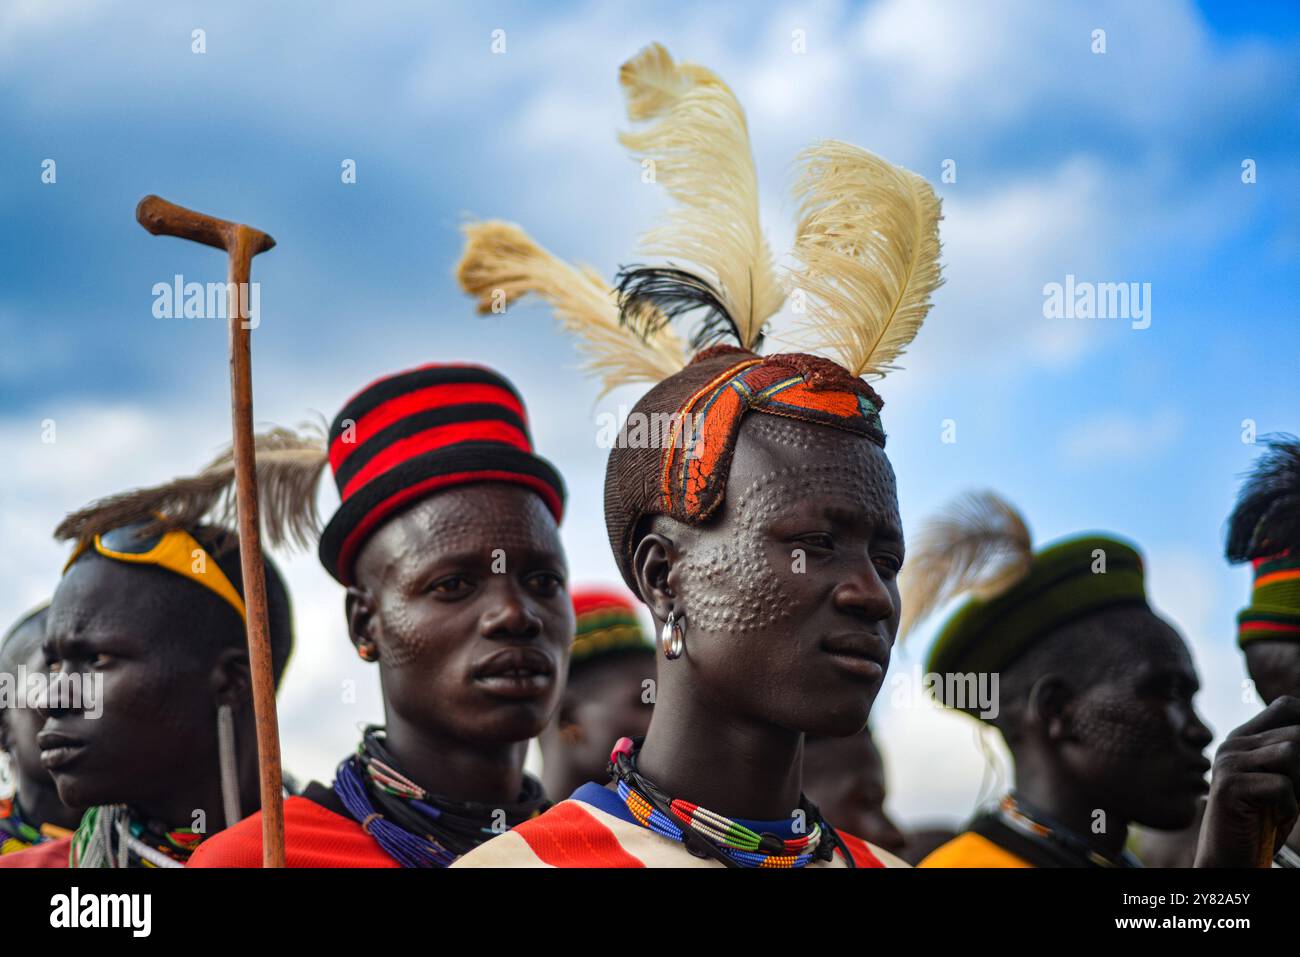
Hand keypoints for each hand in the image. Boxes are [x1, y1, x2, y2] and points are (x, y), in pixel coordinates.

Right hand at [1195, 695, 1299, 866]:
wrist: (1232, 854)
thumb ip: (1295, 755)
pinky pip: (1282, 785)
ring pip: (1291, 752)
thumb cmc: (1265, 819)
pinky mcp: (1229, 786)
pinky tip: (1276, 815)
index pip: (1287, 706)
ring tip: (1290, 802)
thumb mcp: (1286, 781)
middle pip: (1297, 733)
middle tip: (1299, 793)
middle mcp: (1234, 743)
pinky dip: (1290, 806)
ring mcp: (1228, 762)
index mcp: (1246, 737)